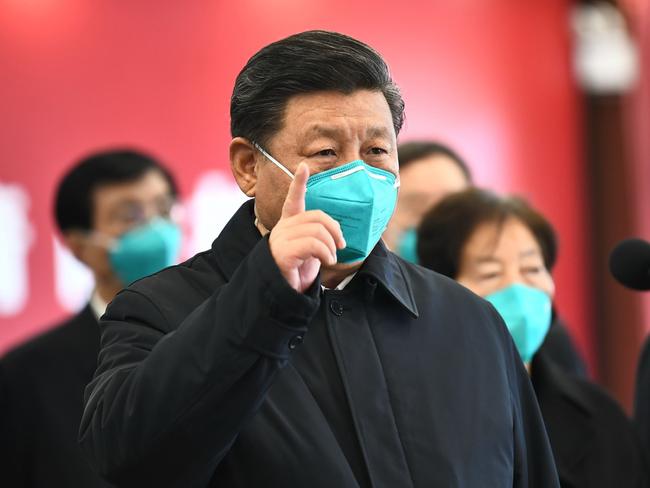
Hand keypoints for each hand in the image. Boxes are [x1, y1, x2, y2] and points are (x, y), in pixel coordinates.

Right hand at [269, 163, 345, 292]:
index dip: (299, 183)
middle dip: (335, 230)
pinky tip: (327, 262)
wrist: (283, 295)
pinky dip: (326, 253)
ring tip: (331, 258)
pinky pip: (313, 244)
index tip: (303, 166)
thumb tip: (338, 235)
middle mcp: (282, 229)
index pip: (293, 199)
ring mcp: (280, 240)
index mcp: (288, 225)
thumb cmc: (298, 273)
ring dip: (331, 246)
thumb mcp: (311, 251)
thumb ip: (318, 237)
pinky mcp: (282, 253)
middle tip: (341, 245)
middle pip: (316, 217)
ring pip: (317, 230)